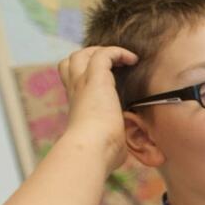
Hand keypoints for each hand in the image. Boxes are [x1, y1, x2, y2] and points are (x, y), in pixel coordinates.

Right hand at [57, 45, 137, 170]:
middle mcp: (76, 92)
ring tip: (123, 59)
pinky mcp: (96, 80)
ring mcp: (83, 84)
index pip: (72, 81)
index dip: (84, 74)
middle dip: (89, 57)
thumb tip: (124, 149)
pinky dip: (118, 52)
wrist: (92, 150)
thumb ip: (114, 139)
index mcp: (77, 106)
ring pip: (82, 54)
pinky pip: (104, 54)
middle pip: (71, 62)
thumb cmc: (100, 154)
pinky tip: (133, 60)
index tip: (107, 78)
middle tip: (113, 64)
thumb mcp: (107, 143)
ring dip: (102, 51)